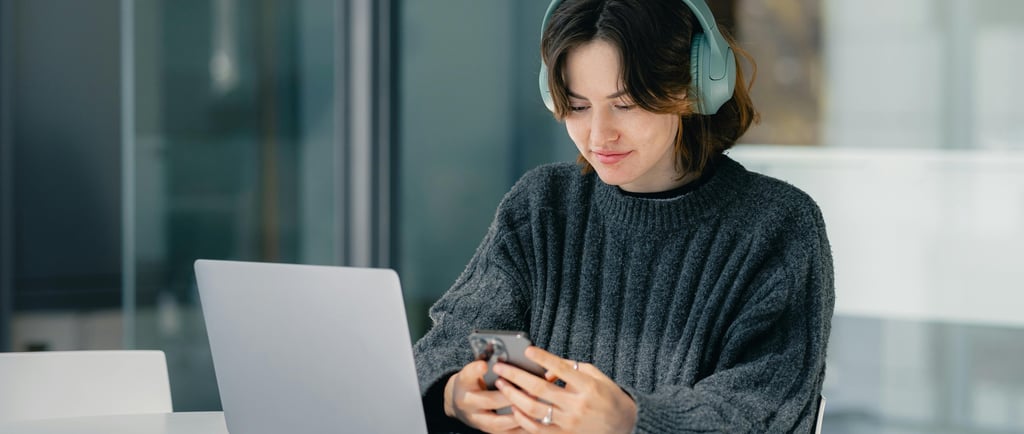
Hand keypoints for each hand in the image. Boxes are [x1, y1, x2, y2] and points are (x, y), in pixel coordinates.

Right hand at [444, 360, 526, 432]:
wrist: (459, 402)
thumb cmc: (474, 380)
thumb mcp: (475, 368)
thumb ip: (489, 360)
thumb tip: (511, 352)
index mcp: (463, 382)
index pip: (468, 375)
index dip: (476, 370)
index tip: (485, 364)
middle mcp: (467, 402)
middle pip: (489, 400)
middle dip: (510, 395)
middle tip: (530, 389)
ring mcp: (476, 420)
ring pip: (497, 422)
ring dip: (517, 415)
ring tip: (534, 406)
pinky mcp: (486, 430)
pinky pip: (504, 433)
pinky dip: (519, 429)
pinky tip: (534, 422)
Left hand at [492, 347, 636, 433]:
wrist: (624, 424)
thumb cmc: (608, 396)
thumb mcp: (595, 375)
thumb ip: (571, 367)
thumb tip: (546, 366)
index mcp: (587, 386)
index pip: (560, 368)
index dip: (542, 358)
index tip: (527, 350)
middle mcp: (577, 405)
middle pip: (539, 388)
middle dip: (516, 376)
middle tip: (500, 367)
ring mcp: (570, 423)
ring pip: (534, 409)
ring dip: (513, 396)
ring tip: (501, 385)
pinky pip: (537, 429)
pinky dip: (522, 418)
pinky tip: (514, 407)